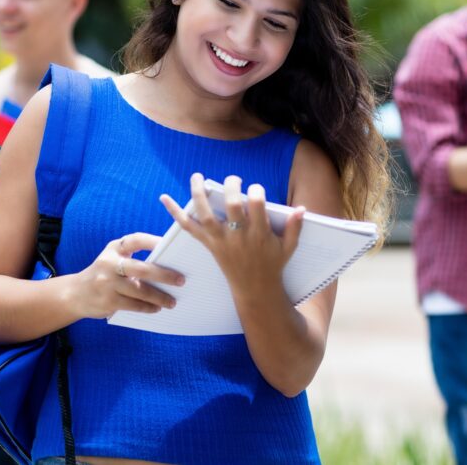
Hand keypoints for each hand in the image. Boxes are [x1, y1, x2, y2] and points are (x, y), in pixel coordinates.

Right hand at [71, 233, 183, 319]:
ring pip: (140, 290)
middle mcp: (109, 263)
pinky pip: (133, 305)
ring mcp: (107, 283)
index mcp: (114, 249)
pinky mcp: (108, 301)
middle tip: (181, 280)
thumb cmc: (104, 274)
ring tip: (172, 301)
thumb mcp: (113, 260)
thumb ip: (133, 259)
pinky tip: (157, 308)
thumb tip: (167, 266)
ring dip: (159, 297)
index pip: (135, 240)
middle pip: (142, 268)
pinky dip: (147, 307)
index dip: (153, 241)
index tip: (170, 245)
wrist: (75, 294)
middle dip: (164, 275)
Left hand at [160, 173, 303, 298]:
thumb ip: (295, 228)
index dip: (255, 191)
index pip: (256, 204)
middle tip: (234, 181)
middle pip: (231, 205)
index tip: (255, 190)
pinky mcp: (209, 245)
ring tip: (197, 177)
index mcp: (260, 234)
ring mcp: (221, 240)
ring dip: (199, 193)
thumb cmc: (273, 264)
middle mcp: (238, 236)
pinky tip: (165, 198)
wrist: (255, 290)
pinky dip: (175, 213)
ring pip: (206, 214)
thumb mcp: (288, 248)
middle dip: (231, 187)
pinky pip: (189, 228)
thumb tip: (302, 208)